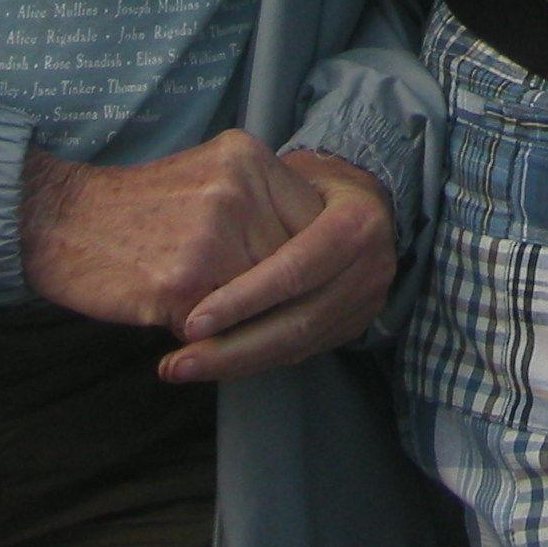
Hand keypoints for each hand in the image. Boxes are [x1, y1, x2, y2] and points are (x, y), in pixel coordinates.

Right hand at [19, 129, 317, 343]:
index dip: (308, 263)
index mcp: (249, 158)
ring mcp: (213, 236)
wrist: (57, 219)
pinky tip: (178, 318)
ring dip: (244, 320)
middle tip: (261, 314)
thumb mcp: (208, 178)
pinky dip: (207, 336)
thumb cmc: (134, 208)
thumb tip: (310, 256)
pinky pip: (221, 327)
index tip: (298, 286)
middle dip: (279, 297)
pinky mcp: (183, 283)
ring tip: (212, 315)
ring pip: (262, 301)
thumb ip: (261, 205)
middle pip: (295, 266)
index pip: (316, 225)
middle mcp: (239, 189)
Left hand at [154, 147, 399, 384]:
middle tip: (179, 365)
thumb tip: (190, 262)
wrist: (368, 202)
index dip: (244, 300)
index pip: (294, 269)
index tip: (192, 322)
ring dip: (239, 363)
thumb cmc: (309, 183)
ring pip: (298, 346)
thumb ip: (252, 212)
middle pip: (297, 322)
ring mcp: (366, 302)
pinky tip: (219, 364)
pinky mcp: (356, 324)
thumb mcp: (285, 177)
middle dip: (234, 349)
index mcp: (354, 224)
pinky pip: (302, 352)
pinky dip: (257, 360)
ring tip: (185, 368)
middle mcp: (368, 268)